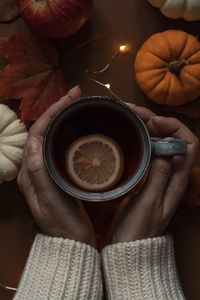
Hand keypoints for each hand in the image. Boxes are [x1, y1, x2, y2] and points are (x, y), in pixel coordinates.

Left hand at [17, 86, 95, 246]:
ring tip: (78, 105)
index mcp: (29, 172)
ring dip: (63, 118)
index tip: (70, 97)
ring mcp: (47, 170)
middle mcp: (35, 167)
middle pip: (43, 130)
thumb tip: (33, 139)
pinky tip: (80, 127)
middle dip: (58, 110)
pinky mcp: (58, 173)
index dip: (52, 112)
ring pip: (52, 136)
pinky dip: (69, 132)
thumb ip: (38, 172)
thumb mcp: (49, 200)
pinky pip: (60, 146)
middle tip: (76, 96)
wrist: (71, 242)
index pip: (36, 133)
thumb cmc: (62, 224)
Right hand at [110, 104, 198, 242]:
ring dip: (145, 127)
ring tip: (126, 116)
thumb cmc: (139, 230)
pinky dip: (137, 138)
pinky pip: (145, 150)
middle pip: (171, 138)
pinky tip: (124, 134)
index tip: (153, 121)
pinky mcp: (144, 176)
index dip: (175, 127)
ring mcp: (156, 174)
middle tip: (131, 111)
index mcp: (177, 179)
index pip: (189, 144)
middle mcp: (170, 173)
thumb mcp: (150, 203)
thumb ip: (160, 176)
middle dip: (155, 120)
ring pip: (157, 142)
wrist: (129, 247)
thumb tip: (166, 146)